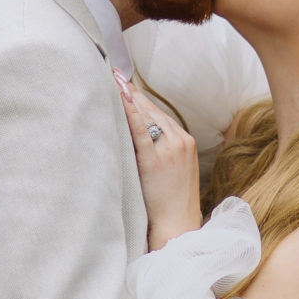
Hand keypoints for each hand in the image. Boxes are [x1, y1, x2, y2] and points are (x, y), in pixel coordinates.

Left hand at [116, 71, 201, 249]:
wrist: (178, 223)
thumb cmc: (171, 202)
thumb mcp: (174, 171)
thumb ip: (161, 151)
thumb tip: (136, 138)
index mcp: (186, 142)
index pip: (160, 114)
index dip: (141, 99)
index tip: (125, 84)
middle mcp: (180, 140)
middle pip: (153, 110)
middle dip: (132, 93)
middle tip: (113, 74)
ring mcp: (170, 148)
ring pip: (148, 116)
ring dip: (129, 97)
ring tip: (112, 81)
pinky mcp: (156, 159)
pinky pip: (141, 130)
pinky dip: (131, 113)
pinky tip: (120, 99)